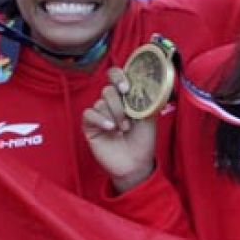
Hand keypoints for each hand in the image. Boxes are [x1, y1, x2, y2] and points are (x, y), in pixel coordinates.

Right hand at [82, 67, 157, 193]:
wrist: (136, 164)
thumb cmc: (144, 141)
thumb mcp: (150, 117)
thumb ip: (145, 99)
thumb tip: (145, 83)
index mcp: (125, 98)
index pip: (116, 76)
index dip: (118, 77)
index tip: (126, 88)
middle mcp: (112, 103)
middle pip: (108, 90)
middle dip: (119, 105)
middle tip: (128, 120)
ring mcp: (100, 114)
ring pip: (100, 102)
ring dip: (114, 116)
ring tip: (123, 130)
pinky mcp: (90, 126)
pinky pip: (89, 114)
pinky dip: (100, 119)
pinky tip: (110, 129)